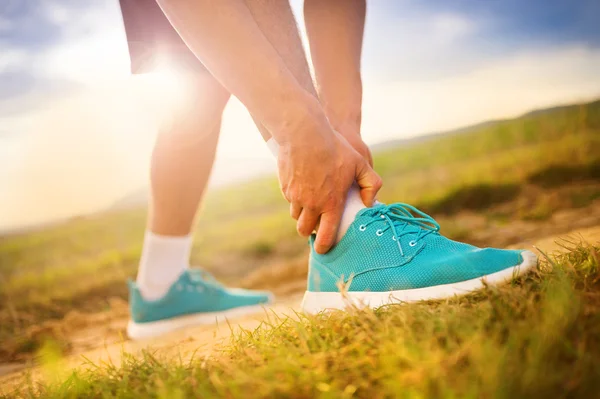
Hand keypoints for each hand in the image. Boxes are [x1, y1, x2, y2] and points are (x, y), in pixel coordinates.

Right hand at [277, 109, 381, 253]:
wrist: (304, 133)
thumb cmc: (335, 147)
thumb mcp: (361, 163)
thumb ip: (372, 185)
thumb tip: (370, 203)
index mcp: (330, 203)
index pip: (325, 236)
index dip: (324, 246)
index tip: (323, 249)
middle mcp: (311, 204)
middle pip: (304, 229)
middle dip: (309, 231)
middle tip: (316, 225)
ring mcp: (295, 196)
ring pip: (295, 215)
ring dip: (302, 214)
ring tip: (311, 205)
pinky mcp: (285, 187)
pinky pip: (290, 199)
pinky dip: (295, 198)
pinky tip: (303, 187)